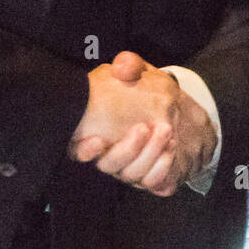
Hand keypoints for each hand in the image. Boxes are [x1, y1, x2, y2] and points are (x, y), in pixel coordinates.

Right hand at [69, 56, 179, 172]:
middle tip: (142, 128)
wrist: (164, 105)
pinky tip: (170, 148)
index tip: (97, 140)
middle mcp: (108, 154)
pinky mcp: (147, 175)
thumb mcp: (132, 72)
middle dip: (127, 150)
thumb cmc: (137, 88)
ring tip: (165, 132)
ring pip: (131, 174)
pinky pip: (151, 182)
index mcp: (94, 132)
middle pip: (109, 165)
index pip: (77, 150)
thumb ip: (127, 67)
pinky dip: (161, 168)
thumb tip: (123, 66)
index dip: (83, 150)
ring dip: (148, 155)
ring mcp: (127, 167)